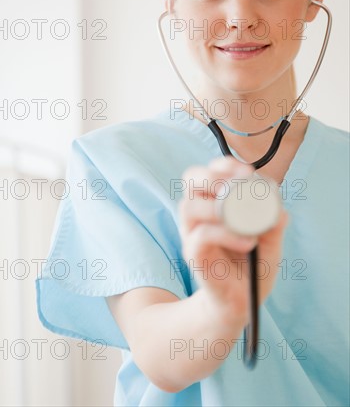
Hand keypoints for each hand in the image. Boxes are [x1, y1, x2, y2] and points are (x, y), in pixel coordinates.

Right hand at [178, 156, 288, 324]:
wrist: (239, 305)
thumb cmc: (251, 269)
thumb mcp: (270, 242)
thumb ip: (274, 223)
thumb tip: (280, 208)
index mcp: (213, 205)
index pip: (207, 172)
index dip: (224, 164)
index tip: (247, 171)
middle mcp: (198, 215)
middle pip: (190, 180)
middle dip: (212, 175)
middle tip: (237, 184)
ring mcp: (192, 235)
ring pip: (189, 206)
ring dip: (217, 205)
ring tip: (244, 217)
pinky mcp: (194, 255)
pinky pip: (202, 235)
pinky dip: (226, 233)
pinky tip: (247, 241)